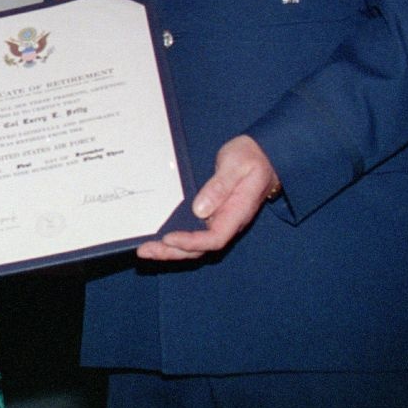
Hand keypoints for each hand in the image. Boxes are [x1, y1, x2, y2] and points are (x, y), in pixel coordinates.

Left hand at [137, 135, 279, 260]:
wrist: (262, 156)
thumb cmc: (250, 159)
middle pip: (201, 249)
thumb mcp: (235, 166)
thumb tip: (200, 209)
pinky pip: (195, 234)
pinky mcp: (213, 216)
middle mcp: (228, 223)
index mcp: (237, 213)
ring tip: (146, 249)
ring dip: (171, 250)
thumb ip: (220, 187)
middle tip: (145, 250)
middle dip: (173, 252)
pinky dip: (177, 240)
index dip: (191, 242)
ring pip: (196, 245)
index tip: (169, 238)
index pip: (214, 238)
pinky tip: (160, 239)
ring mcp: (220, 221)